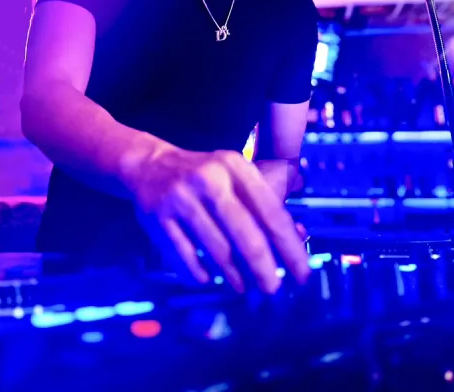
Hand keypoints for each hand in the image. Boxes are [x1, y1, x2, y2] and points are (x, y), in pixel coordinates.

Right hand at [130, 146, 309, 293]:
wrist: (151, 165)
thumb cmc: (205, 176)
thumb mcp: (236, 176)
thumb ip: (265, 203)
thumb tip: (299, 237)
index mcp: (236, 167)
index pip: (271, 212)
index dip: (289, 247)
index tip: (302, 273)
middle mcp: (210, 179)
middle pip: (246, 234)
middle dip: (264, 269)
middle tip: (273, 289)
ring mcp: (181, 197)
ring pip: (217, 249)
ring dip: (233, 275)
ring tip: (242, 287)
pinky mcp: (158, 216)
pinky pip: (185, 256)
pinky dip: (199, 273)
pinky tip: (208, 279)